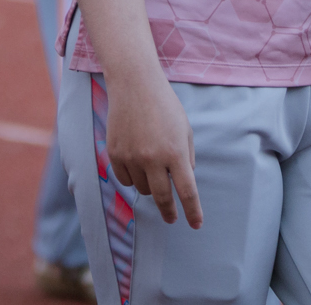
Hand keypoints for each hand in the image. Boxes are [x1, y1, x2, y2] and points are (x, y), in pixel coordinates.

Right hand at [104, 73, 201, 228]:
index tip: (196, 225)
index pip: (187, 192)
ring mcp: (132, 156)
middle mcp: (153, 158)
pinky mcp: (115, 153)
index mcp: (176, 152)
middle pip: (163, 198)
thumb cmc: (165, 106)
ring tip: (152, 168)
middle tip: (172, 219)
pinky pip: (125, 179)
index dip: (193, 212)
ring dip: (150, 186)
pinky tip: (136, 163)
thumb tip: (181, 184)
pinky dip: (132, 177)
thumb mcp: (185, 130)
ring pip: (143, 189)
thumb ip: (186, 158)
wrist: (135, 84)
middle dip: (169, 212)